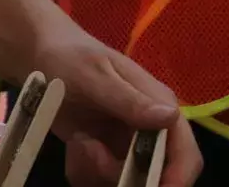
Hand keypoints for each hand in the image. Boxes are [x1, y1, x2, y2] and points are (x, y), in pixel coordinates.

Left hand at [32, 20, 200, 185]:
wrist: (42, 55)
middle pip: (154, 174)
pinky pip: (100, 178)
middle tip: (91, 152)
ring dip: (97, 172)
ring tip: (78, 142)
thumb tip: (171, 116)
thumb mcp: (94, 74)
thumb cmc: (71, 56)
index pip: (185, 151)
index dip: (177, 177)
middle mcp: (150, 129)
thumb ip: (128, 99)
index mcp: (159, 104)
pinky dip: (84, 170)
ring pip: (125, 181)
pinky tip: (73, 145)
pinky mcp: (105, 153)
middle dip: (124, 177)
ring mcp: (127, 144)